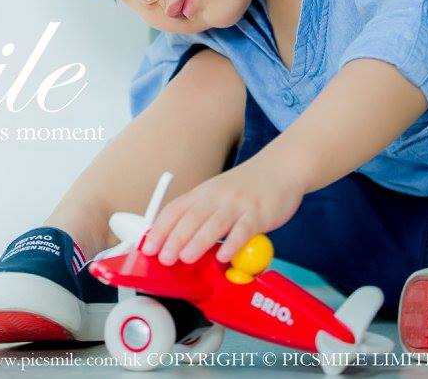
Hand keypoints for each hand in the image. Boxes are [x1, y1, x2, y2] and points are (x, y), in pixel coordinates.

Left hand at [140, 154, 302, 265]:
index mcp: (202, 193)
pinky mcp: (258, 213)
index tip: (148, 247)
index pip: (174, 210)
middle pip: (191, 218)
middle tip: (163, 258)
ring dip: (198, 242)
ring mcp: (237, 204)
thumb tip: (178, 244)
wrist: (279, 168)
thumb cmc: (245, 188)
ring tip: (186, 258)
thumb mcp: (217, 195)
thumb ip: (200, 216)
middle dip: (174, 239)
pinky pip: (244, 230)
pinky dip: (233, 244)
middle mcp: (216, 197)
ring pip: (214, 224)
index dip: (159, 229)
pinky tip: (225, 257)